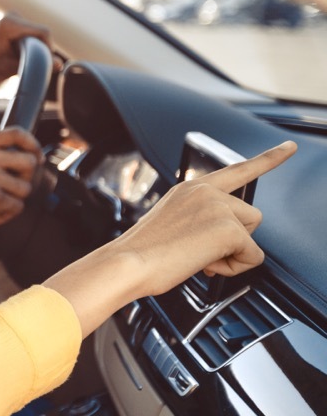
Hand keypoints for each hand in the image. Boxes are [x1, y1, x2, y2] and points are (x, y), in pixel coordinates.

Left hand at [0, 12, 53, 83]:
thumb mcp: (8, 70)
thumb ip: (34, 65)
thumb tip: (58, 64)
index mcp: (9, 24)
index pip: (43, 32)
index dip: (49, 49)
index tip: (44, 63)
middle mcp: (9, 15)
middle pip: (38, 32)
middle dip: (37, 49)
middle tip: (24, 65)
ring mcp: (7, 16)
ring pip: (31, 32)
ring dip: (28, 47)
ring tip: (13, 60)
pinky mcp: (6, 20)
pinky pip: (23, 31)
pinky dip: (21, 43)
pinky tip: (8, 54)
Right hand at [0, 127, 40, 264]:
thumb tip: (19, 150)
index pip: (16, 133)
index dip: (33, 144)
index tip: (36, 156)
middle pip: (29, 161)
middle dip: (28, 178)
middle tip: (15, 187)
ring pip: (25, 187)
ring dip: (15, 199)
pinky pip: (17, 206)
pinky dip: (7, 214)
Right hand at [46, 141, 296, 336]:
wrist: (127, 264)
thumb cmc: (142, 252)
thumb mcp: (173, 224)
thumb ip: (201, 221)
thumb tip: (224, 242)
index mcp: (190, 188)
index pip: (238, 169)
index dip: (269, 159)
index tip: (289, 147)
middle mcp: (206, 191)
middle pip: (250, 215)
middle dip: (235, 238)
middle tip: (200, 253)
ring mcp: (218, 207)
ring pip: (252, 234)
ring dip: (233, 253)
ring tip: (200, 259)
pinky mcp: (228, 228)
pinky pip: (252, 256)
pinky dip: (234, 268)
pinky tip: (206, 266)